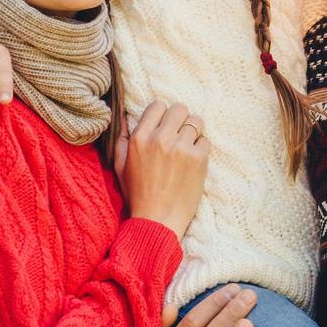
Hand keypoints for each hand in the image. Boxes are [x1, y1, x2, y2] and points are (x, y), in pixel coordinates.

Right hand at [115, 100, 208, 236]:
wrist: (157, 221)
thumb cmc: (138, 195)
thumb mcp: (120, 167)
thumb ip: (121, 140)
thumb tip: (126, 118)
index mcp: (140, 138)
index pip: (158, 105)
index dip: (163, 115)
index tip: (165, 127)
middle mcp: (160, 139)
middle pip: (180, 108)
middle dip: (180, 120)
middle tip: (179, 135)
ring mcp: (181, 147)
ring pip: (196, 122)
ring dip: (193, 133)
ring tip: (187, 148)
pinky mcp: (198, 158)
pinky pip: (205, 140)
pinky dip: (201, 148)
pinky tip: (193, 162)